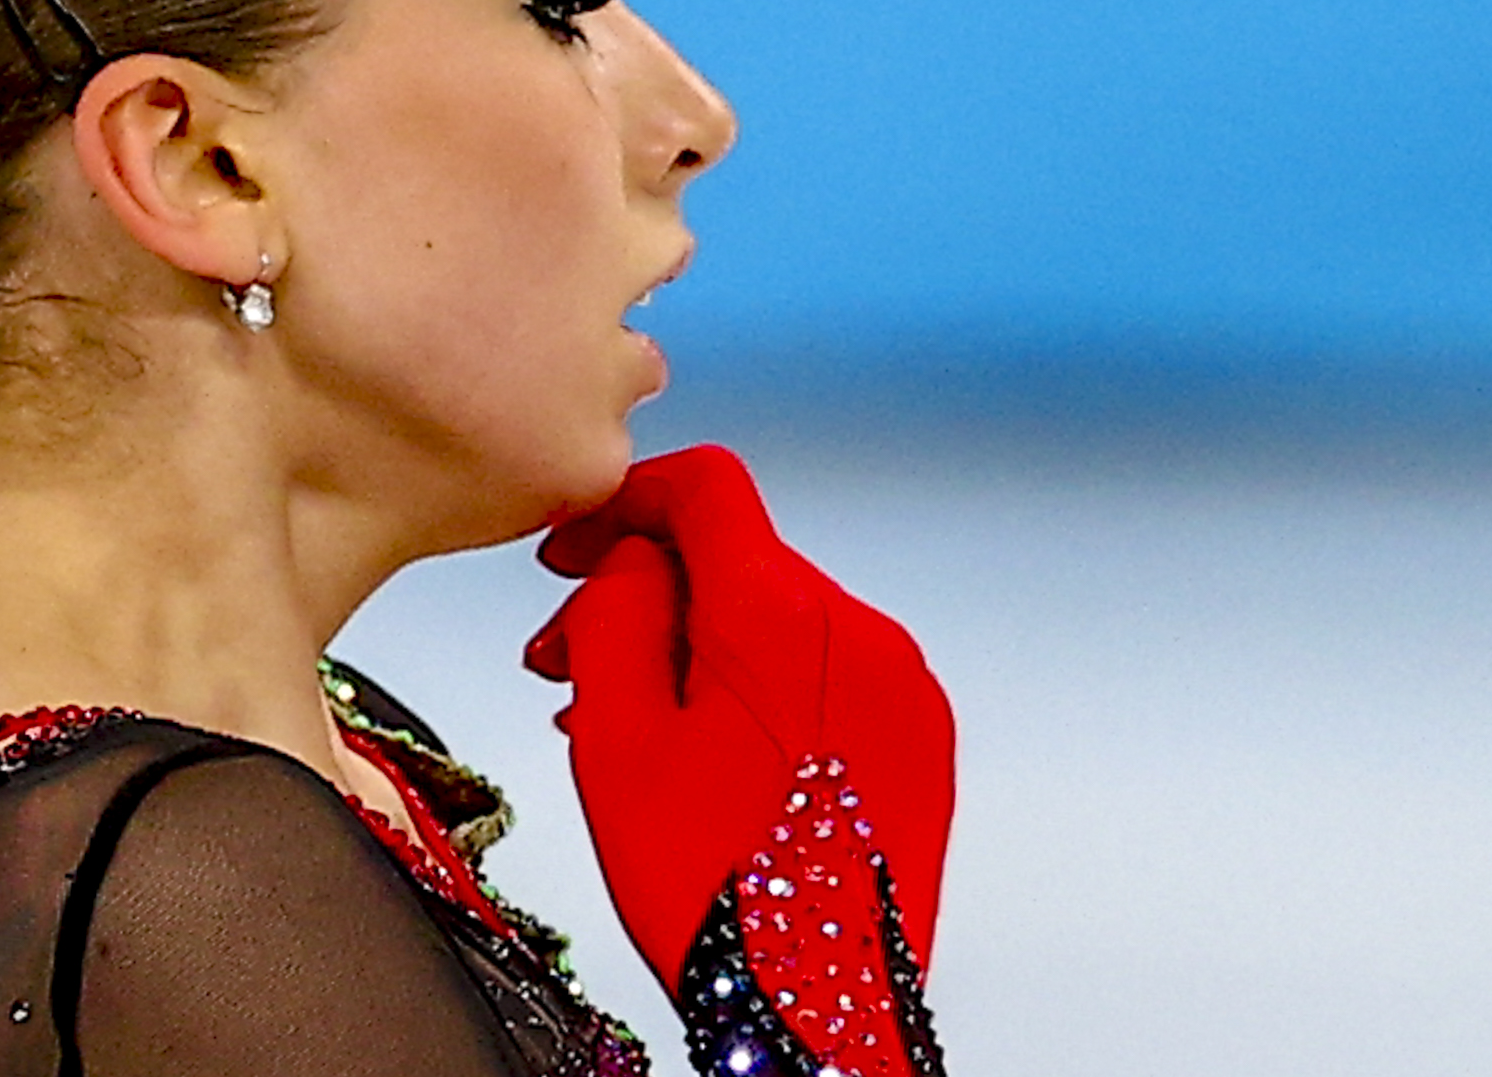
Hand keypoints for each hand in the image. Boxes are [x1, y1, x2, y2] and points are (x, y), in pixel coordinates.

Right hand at [524, 445, 956, 1029]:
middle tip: (569, 663)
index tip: (575, 547)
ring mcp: (901, 681)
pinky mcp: (922, 730)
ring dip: (702, 651)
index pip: (706, 489)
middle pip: (737, 563)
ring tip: (638, 729)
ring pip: (780, 620)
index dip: (625, 503)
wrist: (817, 1003)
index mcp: (779, 617)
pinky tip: (712, 757)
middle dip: (647, 599)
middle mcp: (858, 630)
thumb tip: (628, 558)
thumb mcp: (616, 741)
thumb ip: (612, 615)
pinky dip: (764, 692)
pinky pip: (828, 673)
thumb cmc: (715, 893)